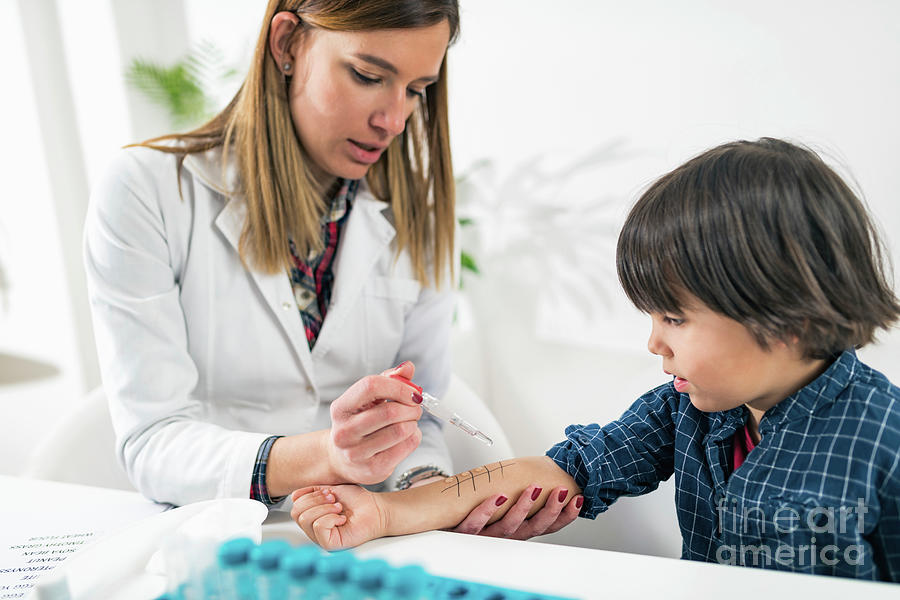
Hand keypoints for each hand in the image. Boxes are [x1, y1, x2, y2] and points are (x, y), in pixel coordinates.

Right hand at [290, 485, 385, 549]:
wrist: (375, 509)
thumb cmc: (357, 501)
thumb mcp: (331, 489)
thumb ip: (312, 490)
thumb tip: (295, 495)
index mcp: (312, 515)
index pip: (295, 505)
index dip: (308, 495)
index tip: (327, 491)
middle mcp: (313, 528)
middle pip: (296, 513)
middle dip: (315, 500)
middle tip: (334, 499)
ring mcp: (320, 538)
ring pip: (305, 519)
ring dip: (325, 508)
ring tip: (339, 508)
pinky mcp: (329, 544)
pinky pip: (318, 527)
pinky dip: (330, 517)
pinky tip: (342, 518)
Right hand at [327, 362, 423, 484]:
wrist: (341, 459)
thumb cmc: (359, 423)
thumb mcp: (367, 399)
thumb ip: (388, 380)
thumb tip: (408, 367)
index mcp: (341, 408)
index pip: (371, 386)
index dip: (398, 386)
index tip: (413, 392)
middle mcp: (344, 431)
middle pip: (390, 411)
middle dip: (412, 407)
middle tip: (415, 408)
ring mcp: (356, 453)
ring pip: (401, 430)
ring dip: (413, 423)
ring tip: (409, 422)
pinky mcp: (372, 469)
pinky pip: (406, 447)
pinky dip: (414, 437)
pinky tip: (407, 436)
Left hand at [450, 484, 581, 539]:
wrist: (441, 512)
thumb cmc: (476, 502)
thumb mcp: (504, 496)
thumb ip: (522, 486)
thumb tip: (547, 463)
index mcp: (518, 527)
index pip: (547, 525)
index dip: (565, 516)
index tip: (578, 500)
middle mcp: (504, 534)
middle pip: (532, 529)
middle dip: (550, 511)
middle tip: (562, 492)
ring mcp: (484, 534)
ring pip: (507, 527)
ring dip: (523, 508)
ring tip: (533, 489)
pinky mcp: (462, 529)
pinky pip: (475, 524)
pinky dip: (486, 511)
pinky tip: (498, 497)